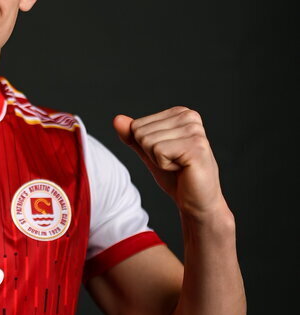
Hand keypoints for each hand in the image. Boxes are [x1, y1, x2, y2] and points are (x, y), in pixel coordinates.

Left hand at [112, 107, 227, 220]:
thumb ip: (133, 136)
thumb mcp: (149, 153)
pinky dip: (164, 166)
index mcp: (180, 113)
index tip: (168, 155)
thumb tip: (117, 119)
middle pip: (141, 132)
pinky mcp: (195, 146)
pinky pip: (158, 151)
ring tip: (179, 165)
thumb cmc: (176, 176)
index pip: (137, 125)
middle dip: (151, 154)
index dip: (146, 147)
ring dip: (159, 160)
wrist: (196, 201)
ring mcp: (194, 130)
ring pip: (148, 142)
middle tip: (173, 162)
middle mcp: (189, 116)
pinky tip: (182, 168)